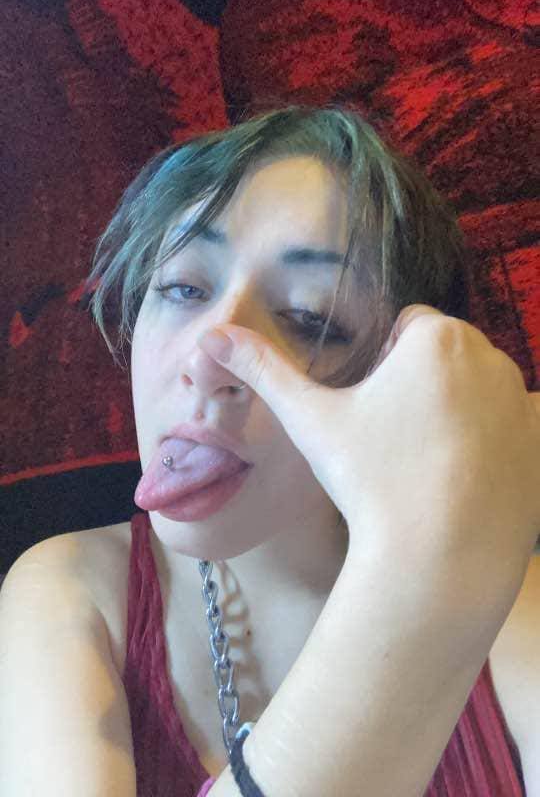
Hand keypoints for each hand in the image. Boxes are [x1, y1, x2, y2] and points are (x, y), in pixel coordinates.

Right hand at [198, 305, 539, 611]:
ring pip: (475, 390)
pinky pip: (507, 427)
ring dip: (455, 411)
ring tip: (426, 464)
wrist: (439, 562)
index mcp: (437, 337)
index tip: (374, 412)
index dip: (383, 367)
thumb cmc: (372, 482)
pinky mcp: (539, 442)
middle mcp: (491, 356)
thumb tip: (212, 334)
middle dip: (421, 385)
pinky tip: (461, 482)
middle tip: (395, 441)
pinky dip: (488, 445)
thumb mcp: (312, 421)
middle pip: (443, 356)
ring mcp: (522, 401)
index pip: (406, 328)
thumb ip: (264, 370)